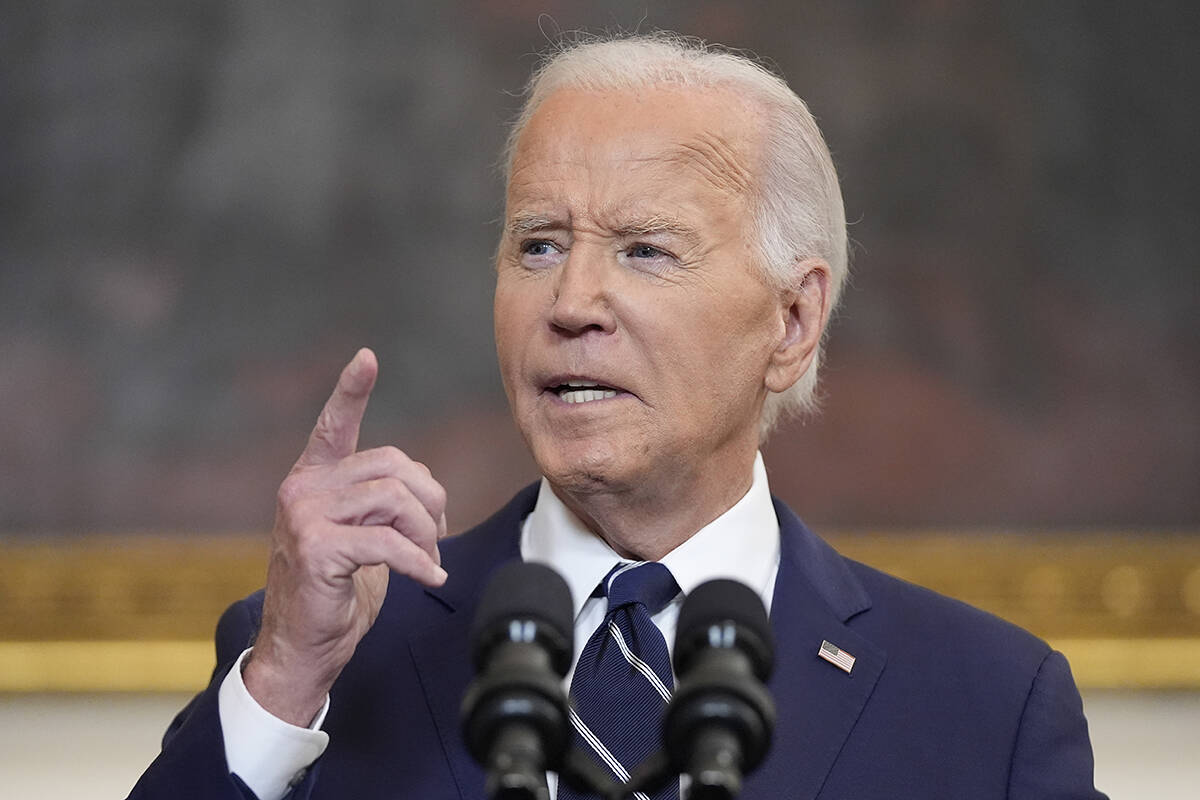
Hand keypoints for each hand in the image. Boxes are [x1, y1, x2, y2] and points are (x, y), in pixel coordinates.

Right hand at [243, 348, 447, 725]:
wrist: (299, 651)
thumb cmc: (335, 595)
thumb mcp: (360, 539)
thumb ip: (380, 505)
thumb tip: (424, 489)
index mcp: (312, 481)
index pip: (331, 426)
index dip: (350, 391)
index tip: (367, 358)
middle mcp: (303, 490)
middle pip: (393, 467)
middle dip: (430, 500)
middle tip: (437, 536)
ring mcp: (305, 517)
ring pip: (395, 500)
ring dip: (427, 533)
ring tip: (429, 559)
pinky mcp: (318, 549)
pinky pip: (389, 542)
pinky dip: (419, 561)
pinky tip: (430, 577)